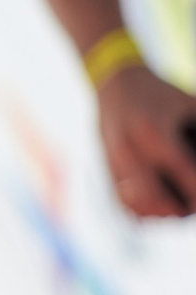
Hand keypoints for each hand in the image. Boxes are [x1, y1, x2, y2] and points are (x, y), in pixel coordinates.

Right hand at [97, 56, 195, 221]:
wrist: (116, 82)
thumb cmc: (162, 94)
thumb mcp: (191, 106)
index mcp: (156, 132)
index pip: (185, 173)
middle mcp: (131, 149)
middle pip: (157, 198)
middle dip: (182, 209)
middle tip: (193, 206)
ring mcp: (115, 161)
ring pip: (138, 204)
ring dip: (162, 213)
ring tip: (178, 208)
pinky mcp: (107, 168)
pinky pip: (123, 201)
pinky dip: (142, 210)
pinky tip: (159, 205)